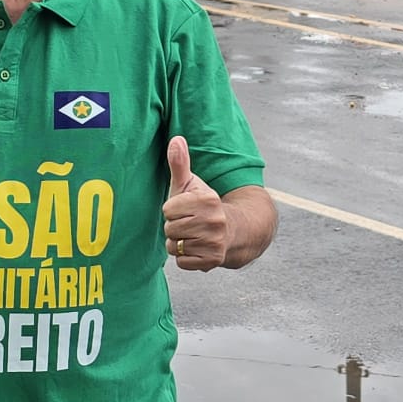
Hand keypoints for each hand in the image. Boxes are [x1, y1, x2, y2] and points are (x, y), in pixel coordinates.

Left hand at [162, 136, 229, 270]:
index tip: (186, 209)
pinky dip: (185, 257)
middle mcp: (214, 221)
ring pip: (174, 246)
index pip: (168, 210)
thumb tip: (176, 139)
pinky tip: (197, 248)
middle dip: (175, 227)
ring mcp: (214, 242)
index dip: (173, 210)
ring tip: (193, 235)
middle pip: (170, 229)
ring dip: (178, 243)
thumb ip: (180, 163)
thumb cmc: (203, 205)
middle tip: (190, 223)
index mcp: (207, 200)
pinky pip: (181, 262)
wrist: (234, 230)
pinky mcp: (212, 260)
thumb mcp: (191, 183)